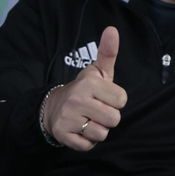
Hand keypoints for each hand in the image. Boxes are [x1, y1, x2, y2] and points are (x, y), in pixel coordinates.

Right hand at [42, 26, 127, 151]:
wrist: (52, 107)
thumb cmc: (84, 89)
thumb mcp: (98, 71)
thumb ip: (108, 52)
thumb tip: (112, 29)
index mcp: (89, 83)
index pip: (122, 100)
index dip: (115, 100)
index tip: (104, 97)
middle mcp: (77, 99)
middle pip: (114, 119)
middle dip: (108, 117)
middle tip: (96, 110)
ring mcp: (68, 118)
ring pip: (102, 134)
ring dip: (98, 130)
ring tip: (88, 120)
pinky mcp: (63, 135)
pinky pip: (88, 146)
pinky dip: (87, 142)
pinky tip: (79, 130)